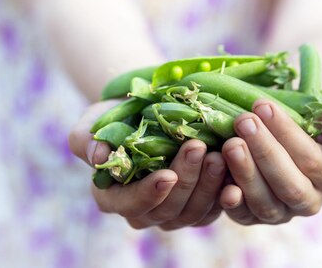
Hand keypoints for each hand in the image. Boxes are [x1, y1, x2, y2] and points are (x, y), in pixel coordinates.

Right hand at [68, 101, 225, 229]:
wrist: (142, 110)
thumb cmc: (112, 117)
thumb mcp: (92, 121)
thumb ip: (86, 139)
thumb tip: (98, 155)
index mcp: (113, 197)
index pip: (130, 205)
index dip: (149, 193)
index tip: (167, 174)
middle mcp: (143, 210)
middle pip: (167, 209)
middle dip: (186, 179)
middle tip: (199, 147)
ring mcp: (173, 210)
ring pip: (193, 211)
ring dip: (208, 185)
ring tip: (219, 154)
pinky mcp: (199, 203)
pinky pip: (215, 208)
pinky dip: (226, 194)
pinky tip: (235, 176)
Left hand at [220, 99, 321, 225]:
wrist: (289, 124)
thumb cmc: (315, 118)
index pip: (311, 160)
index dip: (286, 133)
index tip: (263, 105)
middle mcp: (309, 201)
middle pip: (288, 184)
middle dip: (264, 151)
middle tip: (243, 121)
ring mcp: (280, 212)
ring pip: (264, 202)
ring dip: (245, 173)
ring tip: (230, 142)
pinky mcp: (252, 215)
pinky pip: (242, 214)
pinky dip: (230, 200)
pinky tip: (219, 176)